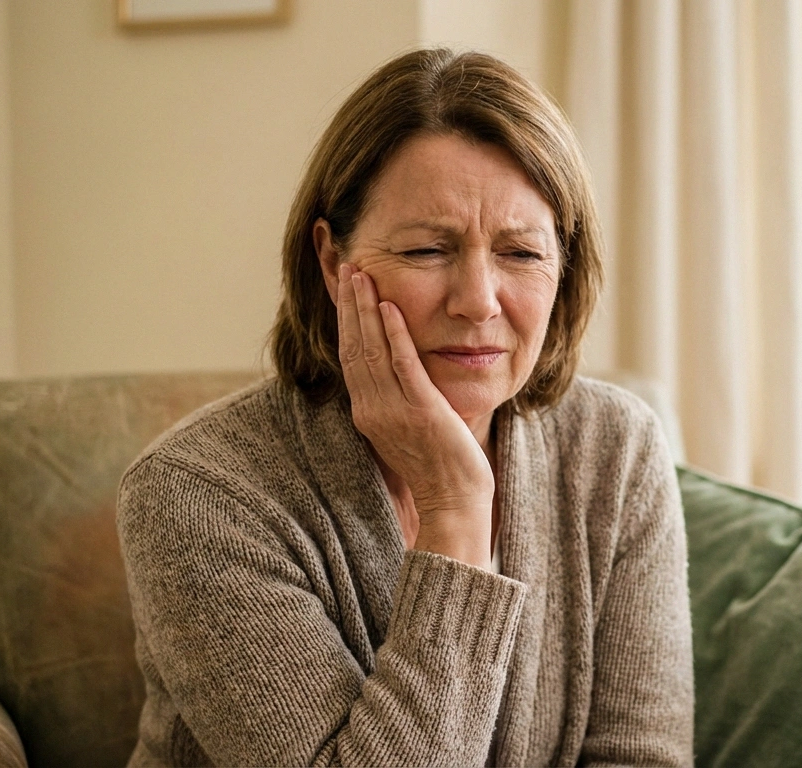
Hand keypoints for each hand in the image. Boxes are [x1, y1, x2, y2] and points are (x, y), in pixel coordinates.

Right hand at [335, 262, 493, 566]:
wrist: (454, 503)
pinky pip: (403, 367)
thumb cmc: (439, 466)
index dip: (347, 319)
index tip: (347, 287)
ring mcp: (394, 412)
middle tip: (348, 266)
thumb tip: (393, 368)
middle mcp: (373, 410)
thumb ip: (396, 397)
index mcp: (368, 412)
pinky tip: (389, 308)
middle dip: (350, 305)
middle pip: (354, 347)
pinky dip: (393, 336)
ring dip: (365, 310)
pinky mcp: (421, 413)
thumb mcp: (407, 426)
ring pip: (372, 351)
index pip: (350, 356)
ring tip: (362, 275)